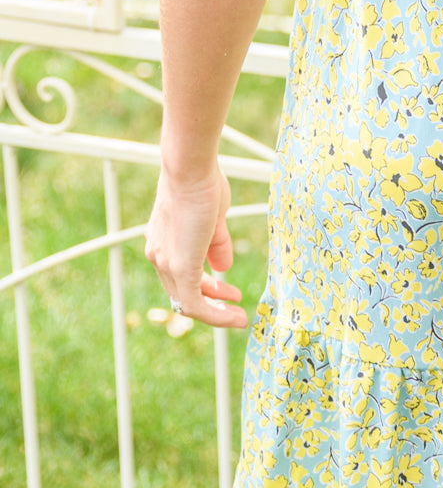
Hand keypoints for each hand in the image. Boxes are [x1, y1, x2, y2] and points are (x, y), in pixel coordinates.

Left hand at [144, 163, 248, 328]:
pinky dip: (216, 315)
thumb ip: (216, 245)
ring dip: (215, 313)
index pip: (179, 273)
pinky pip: (194, 304)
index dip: (205, 284)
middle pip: (181, 291)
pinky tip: (236, 317)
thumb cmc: (202, 183)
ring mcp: (165, 263)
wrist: (190, 170)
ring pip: (187, 302)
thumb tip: (223, 268)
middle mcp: (158, 255)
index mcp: (162, 241)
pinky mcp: (179, 268)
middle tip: (233, 303)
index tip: (226, 287)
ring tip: (238, 316)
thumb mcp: (212, 219)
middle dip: (211, 300)